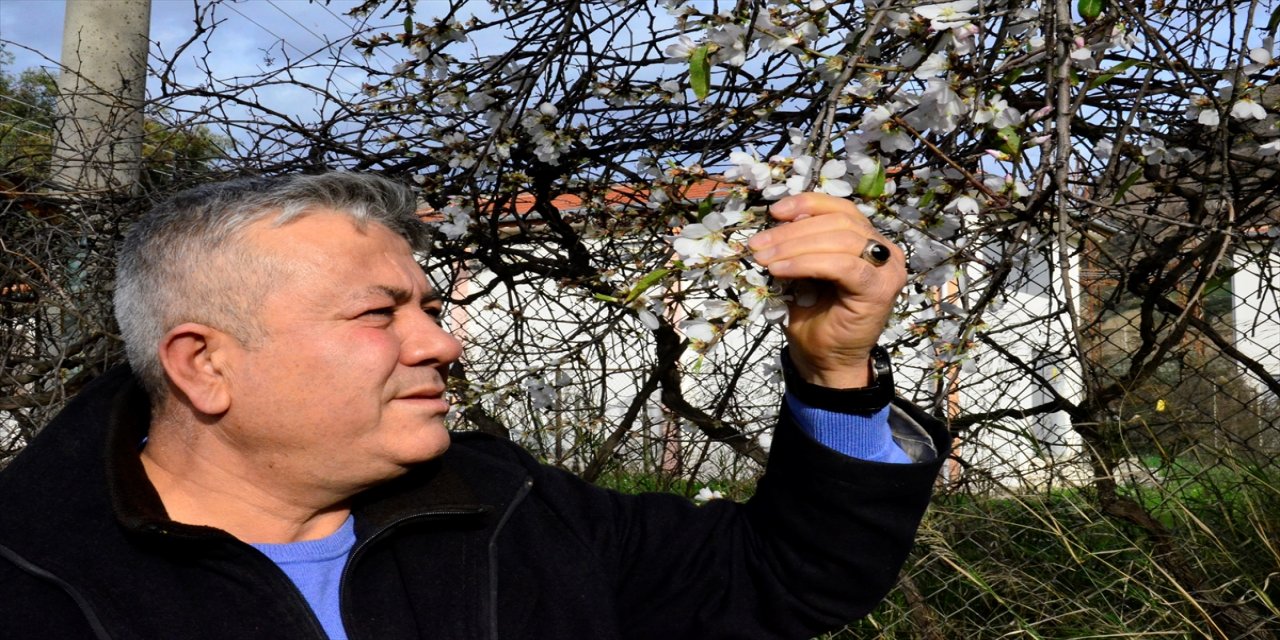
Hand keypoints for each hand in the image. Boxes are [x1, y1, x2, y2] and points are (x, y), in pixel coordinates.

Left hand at [747, 193, 906, 387]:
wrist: (826, 361)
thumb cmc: (814, 317)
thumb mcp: (803, 272)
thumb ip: (801, 245)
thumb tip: (776, 222)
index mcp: (867, 239)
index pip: (841, 209)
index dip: (808, 204)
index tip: (774, 212)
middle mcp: (884, 250)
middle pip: (839, 221)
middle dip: (792, 230)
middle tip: (758, 244)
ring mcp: (887, 269)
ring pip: (840, 239)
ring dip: (794, 245)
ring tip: (764, 258)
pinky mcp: (880, 289)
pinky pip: (841, 265)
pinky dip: (807, 263)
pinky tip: (780, 270)